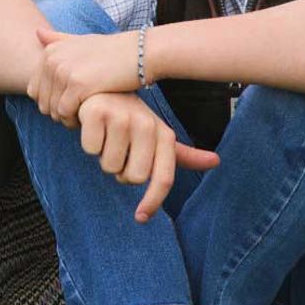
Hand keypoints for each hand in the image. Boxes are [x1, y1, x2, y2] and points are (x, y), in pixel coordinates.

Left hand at [28, 28, 141, 126]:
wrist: (141, 53)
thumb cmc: (113, 51)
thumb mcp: (83, 40)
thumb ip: (59, 39)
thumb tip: (37, 33)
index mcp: (50, 51)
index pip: (34, 89)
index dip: (51, 102)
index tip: (71, 104)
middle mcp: (52, 59)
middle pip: (41, 102)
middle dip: (57, 113)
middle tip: (79, 113)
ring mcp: (64, 70)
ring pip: (52, 110)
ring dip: (66, 119)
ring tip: (85, 114)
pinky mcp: (77, 84)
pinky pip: (65, 113)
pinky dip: (74, 120)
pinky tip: (89, 116)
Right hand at [77, 93, 219, 222]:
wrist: (102, 87)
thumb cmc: (131, 117)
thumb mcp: (157, 134)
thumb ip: (183, 153)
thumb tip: (216, 161)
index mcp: (163, 133)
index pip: (163, 178)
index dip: (153, 201)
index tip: (141, 217)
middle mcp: (146, 124)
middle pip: (132, 177)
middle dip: (121, 171)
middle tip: (118, 151)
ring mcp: (121, 116)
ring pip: (109, 165)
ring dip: (103, 156)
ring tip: (106, 136)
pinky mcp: (96, 112)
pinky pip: (90, 149)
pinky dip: (88, 142)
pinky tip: (92, 127)